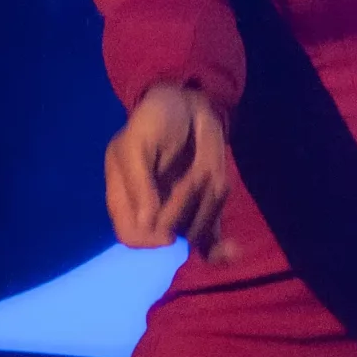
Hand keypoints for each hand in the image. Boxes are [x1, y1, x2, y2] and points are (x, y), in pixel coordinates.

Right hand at [105, 83, 237, 262]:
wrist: (187, 106)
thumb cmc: (154, 121)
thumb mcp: (137, 143)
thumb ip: (138, 182)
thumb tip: (146, 222)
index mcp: (125, 198)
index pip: (131, 236)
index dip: (149, 240)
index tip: (168, 233)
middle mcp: (151, 212)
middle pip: (167, 237)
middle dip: (183, 210)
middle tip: (193, 177)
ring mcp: (180, 212)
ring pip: (195, 233)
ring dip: (207, 205)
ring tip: (204, 168)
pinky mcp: (204, 210)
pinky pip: (211, 240)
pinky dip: (221, 249)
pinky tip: (232, 250)